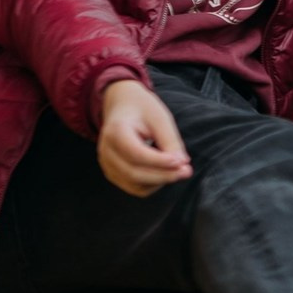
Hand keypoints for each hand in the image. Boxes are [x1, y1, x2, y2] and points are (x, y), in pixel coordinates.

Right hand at [98, 79, 192, 195]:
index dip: (160, 161)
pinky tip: (163, 171)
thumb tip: (183, 165)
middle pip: (135, 174)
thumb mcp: (159, 117)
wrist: (121, 104)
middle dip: (163, 175)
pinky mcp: (113, 174)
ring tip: (176, 169)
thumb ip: (170, 141)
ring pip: (135, 185)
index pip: (137, 154)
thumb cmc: (141, 108)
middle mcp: (106, 151)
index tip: (182, 161)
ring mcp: (107, 165)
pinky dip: (151, 184)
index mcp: (116, 131)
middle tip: (186, 170)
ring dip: (159, 181)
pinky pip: (134, 187)